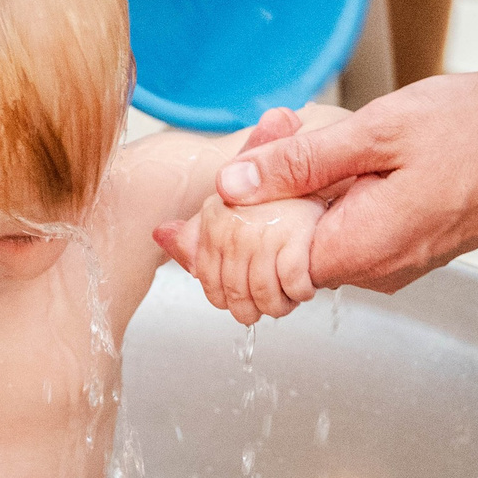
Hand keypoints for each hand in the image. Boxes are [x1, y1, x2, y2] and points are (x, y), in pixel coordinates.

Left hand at [156, 192, 325, 324]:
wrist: (315, 166)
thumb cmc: (274, 195)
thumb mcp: (228, 206)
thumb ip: (197, 229)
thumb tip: (162, 236)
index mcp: (213, 222)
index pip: (208, 281)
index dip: (226, 299)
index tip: (240, 301)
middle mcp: (234, 230)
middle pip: (236, 295)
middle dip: (253, 310)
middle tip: (266, 307)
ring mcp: (264, 234)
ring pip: (264, 296)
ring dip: (278, 306)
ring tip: (285, 300)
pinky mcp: (296, 238)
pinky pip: (293, 285)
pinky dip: (300, 293)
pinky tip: (302, 287)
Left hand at [213, 74, 477, 293]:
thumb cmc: (476, 130)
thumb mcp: (376, 132)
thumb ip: (300, 162)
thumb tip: (233, 183)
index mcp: (359, 249)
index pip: (262, 274)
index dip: (216, 251)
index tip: (177, 232)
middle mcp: (374, 269)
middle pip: (279, 265)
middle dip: (240, 224)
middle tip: (213, 183)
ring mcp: (392, 261)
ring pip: (308, 247)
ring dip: (279, 205)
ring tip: (270, 139)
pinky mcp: (405, 245)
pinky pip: (340, 237)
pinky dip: (313, 206)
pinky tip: (306, 157)